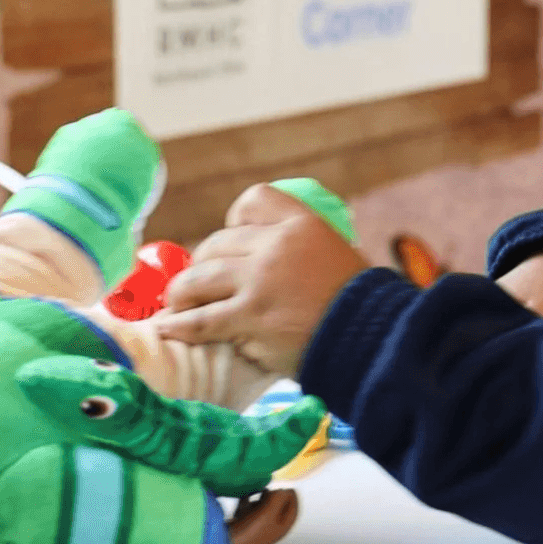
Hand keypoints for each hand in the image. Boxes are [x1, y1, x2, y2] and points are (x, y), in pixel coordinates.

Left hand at [152, 184, 369, 376]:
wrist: (373, 341)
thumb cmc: (358, 305)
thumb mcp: (335, 254)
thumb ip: (299, 248)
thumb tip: (259, 256)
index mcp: (301, 224)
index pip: (252, 202)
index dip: (234, 223)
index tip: (233, 243)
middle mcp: (275, 245)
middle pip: (215, 244)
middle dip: (201, 264)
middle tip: (197, 284)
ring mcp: (259, 282)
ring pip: (198, 279)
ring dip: (181, 293)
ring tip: (177, 304)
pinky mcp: (249, 319)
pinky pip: (200, 320)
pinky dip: (179, 324)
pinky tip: (168, 327)